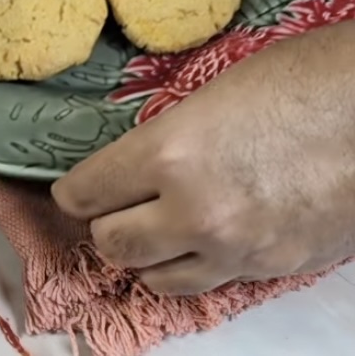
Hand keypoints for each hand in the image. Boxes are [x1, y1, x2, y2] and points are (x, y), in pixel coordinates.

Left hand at [51, 22, 354, 294]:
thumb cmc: (293, 81)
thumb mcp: (206, 99)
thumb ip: (163, 142)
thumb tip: (134, 167)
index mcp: (169, 153)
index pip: (87, 193)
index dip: (72, 191)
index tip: (73, 190)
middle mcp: (195, 210)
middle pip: (111, 244)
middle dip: (103, 225)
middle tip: (111, 208)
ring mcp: (236, 248)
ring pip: (154, 278)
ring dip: (143, 255)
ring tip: (151, 230)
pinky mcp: (272, 269)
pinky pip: (208, 284)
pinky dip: (190, 266)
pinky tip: (198, 241)